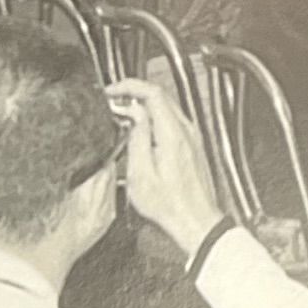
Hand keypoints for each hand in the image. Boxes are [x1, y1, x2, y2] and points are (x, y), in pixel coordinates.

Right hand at [107, 77, 228, 257]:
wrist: (195, 221)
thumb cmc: (169, 205)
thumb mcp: (141, 174)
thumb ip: (136, 137)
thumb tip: (132, 113)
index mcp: (173, 135)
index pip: (153, 93)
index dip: (129, 86)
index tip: (112, 91)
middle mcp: (187, 131)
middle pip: (161, 95)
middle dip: (134, 92)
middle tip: (113, 100)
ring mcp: (192, 137)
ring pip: (167, 106)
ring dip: (143, 104)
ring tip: (122, 113)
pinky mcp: (192, 144)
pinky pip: (172, 119)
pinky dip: (154, 116)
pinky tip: (140, 128)